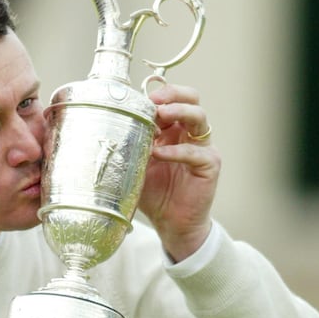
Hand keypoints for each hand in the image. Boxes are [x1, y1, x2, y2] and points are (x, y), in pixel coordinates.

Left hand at [138, 84, 220, 261]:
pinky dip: (176, 151)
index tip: (140, 98)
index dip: (160, 94)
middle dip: (173, 95)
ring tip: (159, 117)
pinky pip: (196, 152)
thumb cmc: (153, 193)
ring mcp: (202, 147)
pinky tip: (159, 153)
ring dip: (179, 112)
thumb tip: (109, 127)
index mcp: (173, 129)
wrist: (170, 223)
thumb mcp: (136, 165)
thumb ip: (130, 145)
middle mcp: (189, 134)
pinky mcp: (210, 165)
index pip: (173, 99)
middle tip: (155, 101)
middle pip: (192, 99)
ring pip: (199, 117)